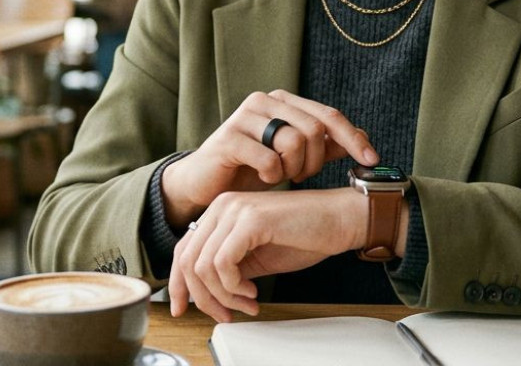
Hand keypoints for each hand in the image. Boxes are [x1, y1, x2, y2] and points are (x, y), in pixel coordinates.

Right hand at [160, 90, 376, 226]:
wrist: (205, 184)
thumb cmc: (251, 169)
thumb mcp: (293, 158)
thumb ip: (324, 145)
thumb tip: (363, 137)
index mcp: (283, 100)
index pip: (329, 115)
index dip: (354, 138)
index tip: (372, 161)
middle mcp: (264, 100)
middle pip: (314, 129)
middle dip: (315, 161)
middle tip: (302, 177)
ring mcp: (244, 116)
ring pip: (293, 141)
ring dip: (294, 169)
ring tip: (282, 177)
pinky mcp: (228, 137)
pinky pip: (268, 158)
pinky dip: (272, 175)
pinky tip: (264, 179)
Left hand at [168, 188, 365, 321]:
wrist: (340, 219)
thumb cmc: (305, 235)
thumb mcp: (255, 257)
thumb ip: (228, 269)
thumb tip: (203, 294)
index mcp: (221, 211)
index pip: (183, 250)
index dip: (180, 285)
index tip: (185, 309)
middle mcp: (222, 205)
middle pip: (187, 261)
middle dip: (204, 297)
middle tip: (227, 314)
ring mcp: (235, 210)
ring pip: (203, 266)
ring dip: (223, 295)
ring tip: (247, 302)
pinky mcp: (251, 220)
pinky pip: (222, 263)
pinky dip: (234, 287)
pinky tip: (254, 291)